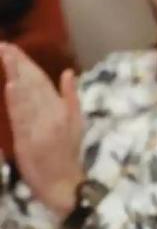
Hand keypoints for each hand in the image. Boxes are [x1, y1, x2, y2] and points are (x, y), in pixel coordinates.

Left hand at [1, 44, 82, 216]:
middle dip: (18, 64)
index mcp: (63, 110)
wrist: (62, 183)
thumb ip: (72, 97)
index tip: (14, 49)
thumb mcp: (77, 124)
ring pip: (27, 97)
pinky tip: (11, 86)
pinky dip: (16, 100)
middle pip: (33, 85)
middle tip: (4, 46)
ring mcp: (40, 127)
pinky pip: (22, 116)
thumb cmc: (67, 154)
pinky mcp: (28, 140)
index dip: (28, 64)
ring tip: (6, 57)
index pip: (43, 81)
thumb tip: (68, 73)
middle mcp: (52, 115)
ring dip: (16, 76)